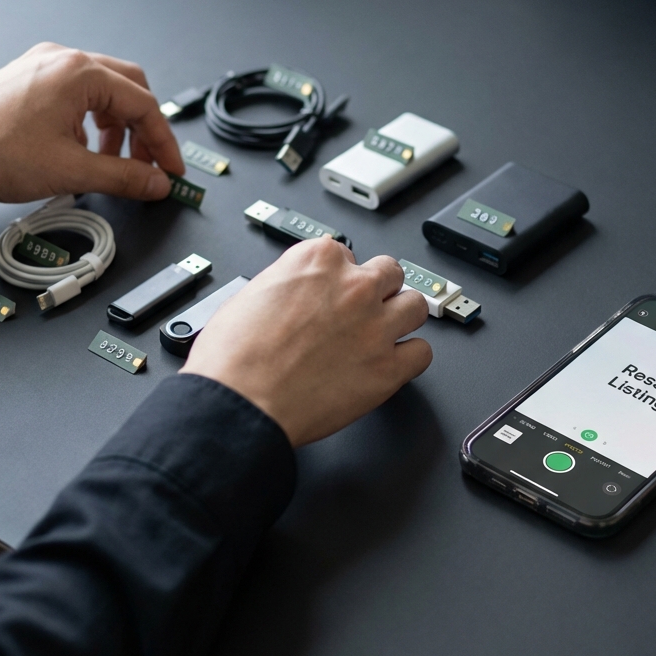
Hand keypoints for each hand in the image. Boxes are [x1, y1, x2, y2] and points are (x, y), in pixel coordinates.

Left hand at [0, 43, 184, 201]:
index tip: (171, 171)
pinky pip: (76, 93)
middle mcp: (64, 60)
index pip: (143, 104)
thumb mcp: (72, 172)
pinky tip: (81, 149)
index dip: (163, 143)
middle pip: (129, 88)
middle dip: (143, 129)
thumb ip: (124, 177)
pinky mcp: (28, 78)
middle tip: (148, 165)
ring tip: (110, 162)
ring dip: (116, 126)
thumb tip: (156, 183)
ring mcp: (43, 65)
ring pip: (103, 90)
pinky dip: (90, 119)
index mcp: (79, 73)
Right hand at [181, 240, 431, 446]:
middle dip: (376, 290)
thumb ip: (286, 283)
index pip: (346, 252)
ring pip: (415, 306)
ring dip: (401, 317)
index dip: (338, 277)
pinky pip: (422, 353)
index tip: (333, 292)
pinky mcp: (389, 368)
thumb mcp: (249, 293)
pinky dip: (410, 358)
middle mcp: (353, 287)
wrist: (239, 403)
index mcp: (317, 260)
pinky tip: (394, 364)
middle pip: (389, 272)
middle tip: (361, 310)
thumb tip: (294, 292)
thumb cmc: (233, 357)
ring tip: (384, 333)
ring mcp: (376, 326)